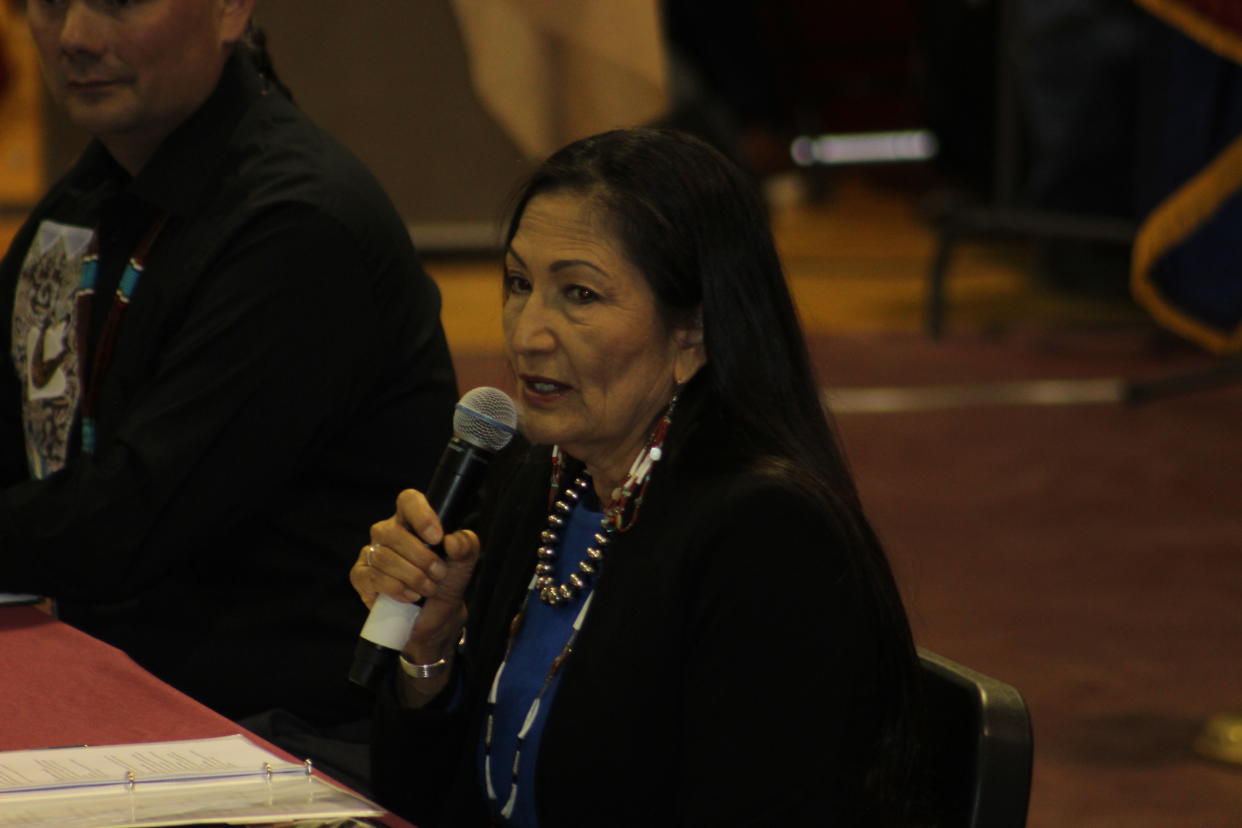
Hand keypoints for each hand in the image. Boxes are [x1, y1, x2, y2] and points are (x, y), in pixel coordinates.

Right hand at [350, 489, 478, 662]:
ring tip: (428, 589)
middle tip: (439, 574)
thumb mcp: (464, 564)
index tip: (437, 538)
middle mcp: (388, 533)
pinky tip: (409, 597)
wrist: (435, 618)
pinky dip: (394, 588)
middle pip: (392, 532)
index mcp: (412, 521)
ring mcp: (371, 553)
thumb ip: (466, 546)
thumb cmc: (446, 583)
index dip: (421, 515)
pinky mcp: (361, 576)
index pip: (408, 500)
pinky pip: (370, 576)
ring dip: (411, 577)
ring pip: (382, 557)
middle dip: (421, 558)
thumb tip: (452, 540)